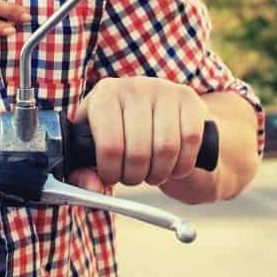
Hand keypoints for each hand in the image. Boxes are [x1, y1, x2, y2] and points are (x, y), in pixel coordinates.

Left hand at [68, 77, 207, 189]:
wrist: (158, 112)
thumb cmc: (120, 133)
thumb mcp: (95, 148)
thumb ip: (85, 172)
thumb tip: (93, 189)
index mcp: (104, 96)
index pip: (109, 146)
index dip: (112, 172)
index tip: (112, 177)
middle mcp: (133, 87)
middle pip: (138, 151)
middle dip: (136, 176)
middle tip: (133, 178)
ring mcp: (164, 90)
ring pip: (166, 148)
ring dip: (160, 173)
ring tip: (152, 173)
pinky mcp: (189, 98)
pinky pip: (191, 140)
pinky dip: (183, 164)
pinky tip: (173, 166)